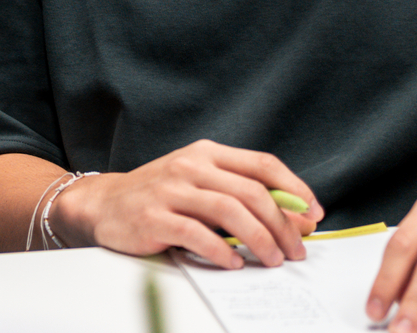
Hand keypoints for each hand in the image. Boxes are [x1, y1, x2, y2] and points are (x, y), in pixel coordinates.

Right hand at [49, 139, 321, 268]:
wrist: (103, 204)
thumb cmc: (159, 196)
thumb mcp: (199, 183)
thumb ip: (239, 193)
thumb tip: (293, 217)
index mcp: (207, 153)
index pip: (263, 164)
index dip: (294, 189)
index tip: (313, 214)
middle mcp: (190, 166)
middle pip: (252, 192)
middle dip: (282, 225)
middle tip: (295, 250)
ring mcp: (171, 190)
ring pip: (230, 211)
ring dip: (260, 240)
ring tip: (272, 260)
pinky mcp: (154, 218)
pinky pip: (198, 235)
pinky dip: (222, 252)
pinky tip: (234, 263)